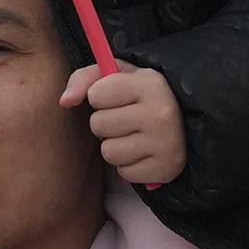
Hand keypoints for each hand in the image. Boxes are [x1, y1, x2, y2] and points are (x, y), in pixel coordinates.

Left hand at [59, 62, 186, 185]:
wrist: (183, 121)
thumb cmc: (140, 95)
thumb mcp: (116, 76)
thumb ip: (84, 79)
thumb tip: (64, 101)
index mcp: (149, 84)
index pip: (96, 95)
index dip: (100, 96)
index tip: (116, 96)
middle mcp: (161, 113)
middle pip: (98, 125)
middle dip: (105, 122)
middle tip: (125, 118)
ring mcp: (166, 144)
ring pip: (109, 152)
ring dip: (115, 145)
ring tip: (133, 135)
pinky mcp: (166, 169)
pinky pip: (124, 173)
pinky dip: (128, 164)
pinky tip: (143, 151)